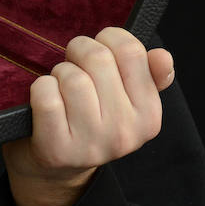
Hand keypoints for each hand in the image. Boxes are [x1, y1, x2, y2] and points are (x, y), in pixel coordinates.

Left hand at [1, 27, 174, 205]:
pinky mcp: (56, 150)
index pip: (131, 51)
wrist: (56, 167)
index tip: (100, 49)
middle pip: (97, 58)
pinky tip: (46, 101)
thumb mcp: (125, 99)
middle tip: (75, 66)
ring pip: (71, 77)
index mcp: (149, 116)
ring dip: (59, 74)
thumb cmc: (90, 118)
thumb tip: (163, 57)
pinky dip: (40, 89)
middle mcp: (125, 133)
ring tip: (62, 88)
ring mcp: (91, 145)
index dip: (108, 38)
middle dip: (79, 52)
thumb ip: (148, 75)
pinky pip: (46, 96)